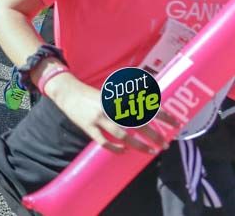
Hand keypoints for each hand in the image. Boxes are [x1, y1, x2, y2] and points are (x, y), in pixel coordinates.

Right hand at [48, 78, 172, 154]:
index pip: (145, 106)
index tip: (176, 123)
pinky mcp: (88, 126)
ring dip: (139, 145)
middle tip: (165, 144)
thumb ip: (127, 101)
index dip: (163, 115)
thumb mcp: (111, 94)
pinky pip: (103, 141)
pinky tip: (124, 151)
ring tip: (150, 151)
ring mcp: (99, 118)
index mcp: (118, 98)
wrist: (67, 91)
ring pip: (123, 135)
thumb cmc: (91, 94)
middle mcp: (111, 108)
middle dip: (154, 135)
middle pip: (137, 124)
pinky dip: (115, 148)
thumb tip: (148, 112)